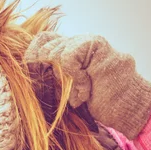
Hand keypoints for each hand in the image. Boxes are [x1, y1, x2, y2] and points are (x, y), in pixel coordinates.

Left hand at [25, 32, 150, 138]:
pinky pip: (68, 58)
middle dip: (45, 74)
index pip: (41, 41)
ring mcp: (86, 41)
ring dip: (62, 81)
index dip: (32, 57)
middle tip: (60, 94)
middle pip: (44, 47)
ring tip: (78, 96)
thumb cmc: (94, 104)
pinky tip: (85, 92)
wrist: (125, 108)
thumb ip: (49, 78)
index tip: (34, 79)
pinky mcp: (95, 45)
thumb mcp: (63, 91)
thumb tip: (25, 76)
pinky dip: (74, 79)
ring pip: (54, 53)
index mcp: (68, 49)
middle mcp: (76, 41)